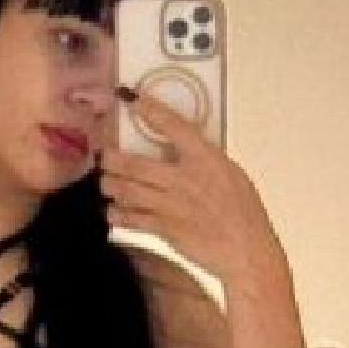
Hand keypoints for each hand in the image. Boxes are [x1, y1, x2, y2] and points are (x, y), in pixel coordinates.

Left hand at [98, 89, 289, 288]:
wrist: (245, 249)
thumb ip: (205, 161)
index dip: (150, 110)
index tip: (131, 98)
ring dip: (111, 185)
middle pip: (136, 164)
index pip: (174, 126)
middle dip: (113, 159)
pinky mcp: (165, 229)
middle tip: (103, 155)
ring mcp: (172, 205)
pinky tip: (113, 212)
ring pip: (128, 190)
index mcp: (206, 159)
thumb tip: (184, 151)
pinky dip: (118, 214)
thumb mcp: (231, 174)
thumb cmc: (243, 213)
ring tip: (105, 182)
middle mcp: (185, 178)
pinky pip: (133, 218)